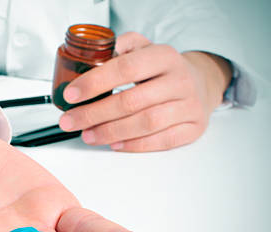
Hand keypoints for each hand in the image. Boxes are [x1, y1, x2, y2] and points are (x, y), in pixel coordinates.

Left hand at [58, 32, 231, 151]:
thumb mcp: (142, 48)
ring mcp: (189, 105)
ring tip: (87, 135)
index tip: (71, 95)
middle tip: (70, 121)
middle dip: (94, 114)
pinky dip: (135, 145)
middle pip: (131, 101)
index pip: (125, 68)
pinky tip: (114, 145)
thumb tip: (86, 59)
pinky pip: (162, 141)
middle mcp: (180, 80)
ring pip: (146, 123)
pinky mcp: (193, 128)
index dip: (94, 83)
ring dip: (111, 132)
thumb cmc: (162, 69)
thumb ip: (116, 48)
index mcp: (164, 56)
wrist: (201, 82)